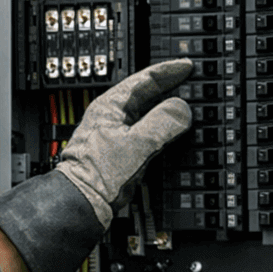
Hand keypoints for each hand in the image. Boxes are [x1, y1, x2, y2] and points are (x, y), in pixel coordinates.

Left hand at [0, 60, 192, 271]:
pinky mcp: (119, 150)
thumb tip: (181, 110)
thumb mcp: (137, 145)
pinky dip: (162, 127)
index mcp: (110, 106)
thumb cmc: (97, 176)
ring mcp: (114, 133)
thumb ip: (162, 123)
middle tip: (190, 81)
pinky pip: (145, 130)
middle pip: (145, 93)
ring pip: (146, 112)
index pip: (144, 78)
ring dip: (166, 108)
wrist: (81, 204)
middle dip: (169, 87)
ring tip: (186, 103)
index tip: (187, 66)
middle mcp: (110, 116)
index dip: (168, 71)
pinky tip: (171, 132)